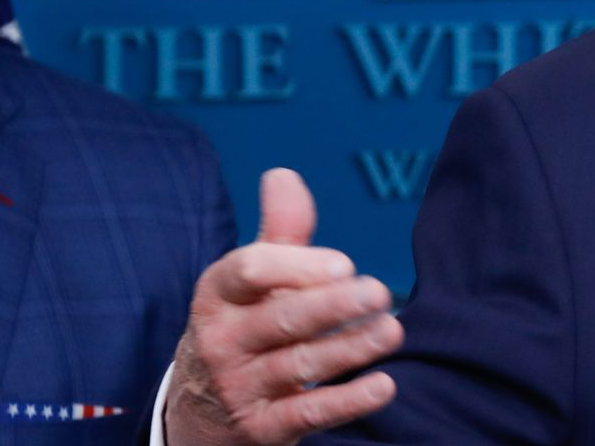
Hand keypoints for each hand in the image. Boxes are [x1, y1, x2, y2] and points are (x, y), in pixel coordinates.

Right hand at [167, 169, 402, 445]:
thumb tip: (283, 175)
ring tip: (392, 331)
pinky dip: (347, 401)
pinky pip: (308, 413)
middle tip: (380, 292)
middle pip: (281, 319)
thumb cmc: (244, 325)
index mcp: (218, 295)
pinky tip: (384, 385)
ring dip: (350, 348)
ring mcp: (240, 386)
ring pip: (299, 364)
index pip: (248, 272)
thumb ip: (279, 233)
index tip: (344, 263)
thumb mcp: (251, 281)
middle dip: (332, 306)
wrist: (202, 412)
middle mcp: (222, 340)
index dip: (296, 267)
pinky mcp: (262, 428)